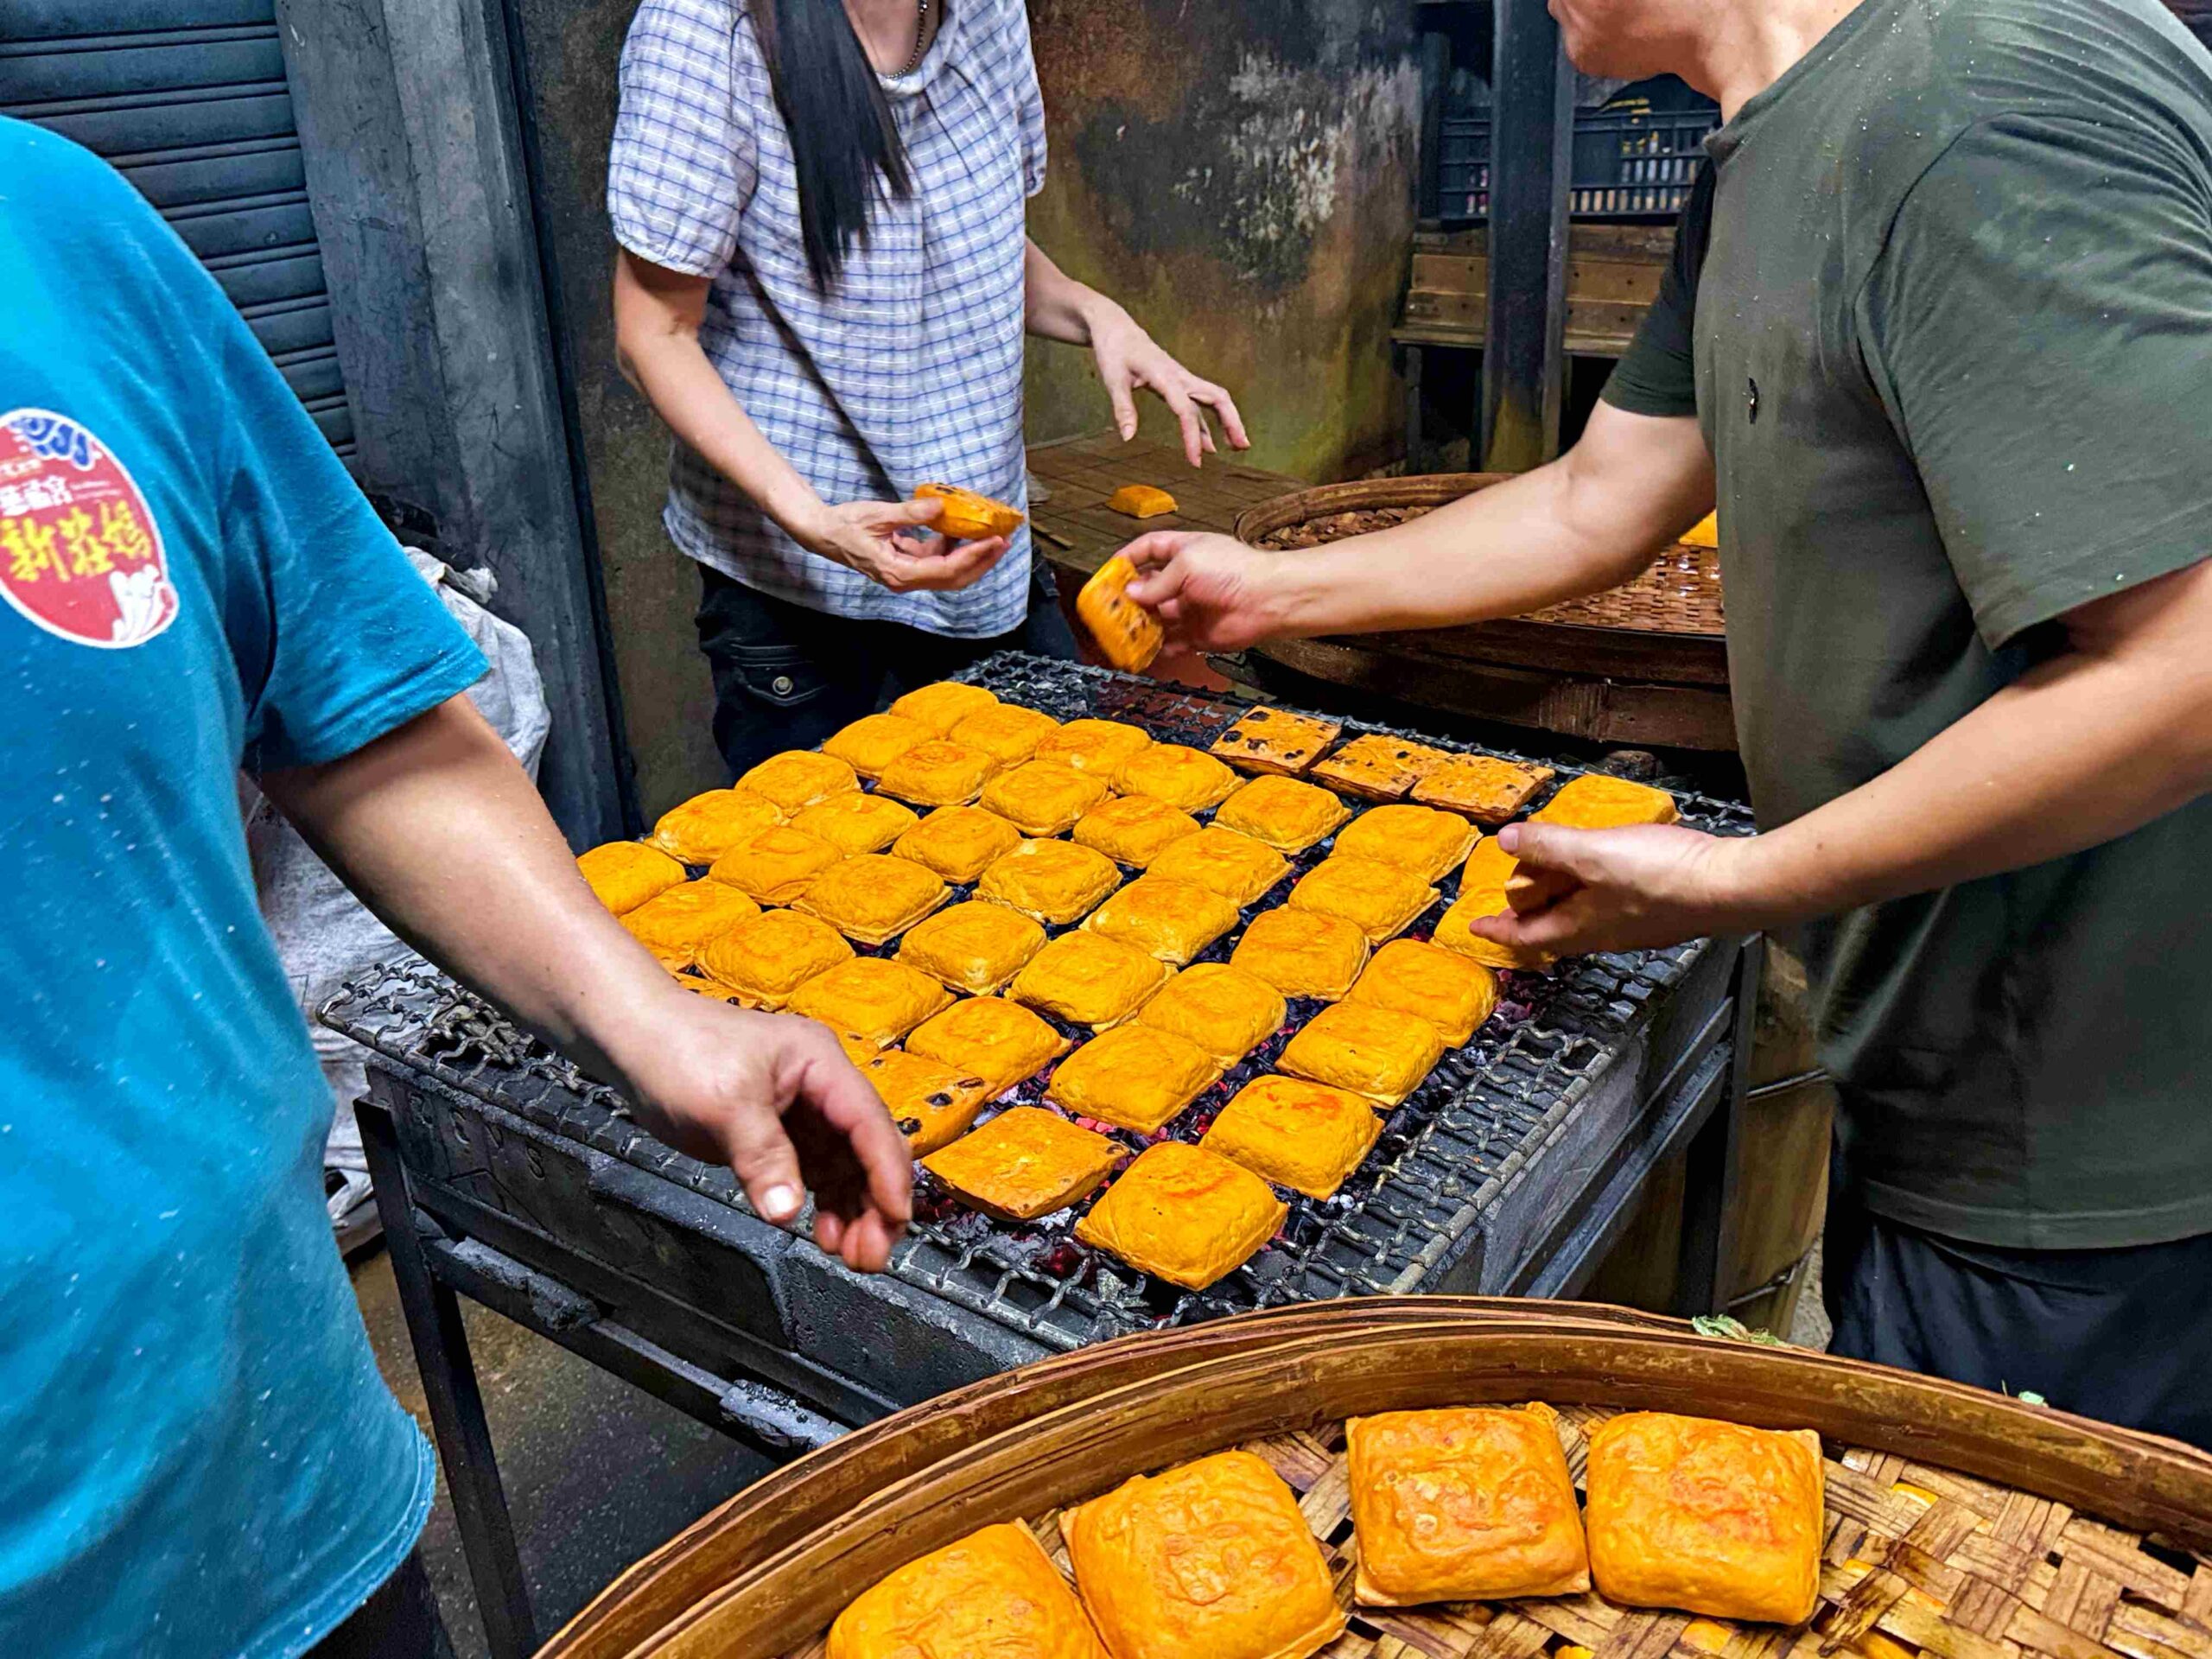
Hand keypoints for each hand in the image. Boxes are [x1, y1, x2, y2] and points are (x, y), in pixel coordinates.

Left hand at [616, 997, 912, 1272]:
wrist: (633, 1036)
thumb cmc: (678, 1049)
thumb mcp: (724, 1104)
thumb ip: (762, 1157)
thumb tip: (788, 1211)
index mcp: (819, 1064)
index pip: (869, 1122)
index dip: (887, 1173)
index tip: (895, 1218)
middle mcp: (820, 1086)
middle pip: (867, 1148)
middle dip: (876, 1202)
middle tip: (871, 1255)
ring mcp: (801, 1110)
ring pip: (846, 1166)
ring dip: (854, 1209)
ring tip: (850, 1254)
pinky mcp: (779, 1132)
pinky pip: (816, 1172)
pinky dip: (823, 1204)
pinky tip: (823, 1233)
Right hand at [798, 497, 1008, 593]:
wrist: (823, 533)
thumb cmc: (845, 525)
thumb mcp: (878, 515)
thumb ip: (911, 513)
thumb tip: (940, 506)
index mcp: (898, 573)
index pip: (945, 570)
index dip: (972, 557)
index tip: (993, 541)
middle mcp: (905, 580)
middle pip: (953, 578)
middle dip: (981, 561)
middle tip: (1003, 542)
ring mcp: (907, 574)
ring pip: (948, 571)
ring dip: (970, 555)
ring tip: (991, 535)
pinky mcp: (906, 564)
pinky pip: (936, 560)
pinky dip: (951, 547)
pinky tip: (961, 530)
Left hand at [1088, 304, 1249, 465]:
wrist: (1116, 329)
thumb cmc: (1114, 351)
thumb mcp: (1113, 380)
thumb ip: (1123, 409)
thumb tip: (1128, 438)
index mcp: (1165, 376)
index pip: (1186, 409)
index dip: (1193, 436)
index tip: (1195, 460)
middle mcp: (1180, 376)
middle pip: (1217, 398)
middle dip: (1232, 422)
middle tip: (1242, 447)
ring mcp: (1182, 379)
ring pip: (1214, 400)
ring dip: (1228, 422)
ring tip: (1238, 447)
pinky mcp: (1179, 383)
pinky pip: (1199, 405)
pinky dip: (1208, 424)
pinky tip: (1210, 445)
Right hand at [1120, 530, 1292, 653]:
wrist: (1267, 600)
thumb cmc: (1230, 570)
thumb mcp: (1187, 565)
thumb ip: (1156, 582)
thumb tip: (1131, 594)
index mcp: (1182, 552)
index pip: (1148, 549)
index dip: (1127, 558)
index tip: (1108, 572)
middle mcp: (1184, 579)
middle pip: (1148, 588)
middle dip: (1128, 599)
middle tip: (1107, 610)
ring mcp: (1190, 608)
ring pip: (1156, 618)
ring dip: (1139, 625)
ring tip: (1119, 634)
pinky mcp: (1197, 634)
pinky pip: (1172, 643)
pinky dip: (1158, 648)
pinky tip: (1141, 651)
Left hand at [1467, 821, 1771, 956]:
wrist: (1732, 886)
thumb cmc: (1664, 878)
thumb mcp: (1592, 854)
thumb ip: (1548, 847)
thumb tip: (1506, 840)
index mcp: (1581, 928)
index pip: (1526, 936)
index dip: (1497, 929)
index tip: (1475, 927)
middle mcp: (1606, 933)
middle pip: (1554, 927)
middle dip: (1530, 911)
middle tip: (1514, 893)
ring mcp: (1635, 924)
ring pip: (1585, 915)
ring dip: (1563, 897)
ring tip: (1555, 873)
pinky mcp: (1661, 909)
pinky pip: (1612, 902)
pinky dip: (1595, 886)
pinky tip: (1606, 866)